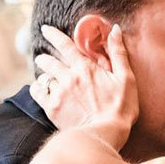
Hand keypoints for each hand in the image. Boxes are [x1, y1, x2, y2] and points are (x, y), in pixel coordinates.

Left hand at [31, 24, 137, 150]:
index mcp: (85, 68)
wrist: (105, 134)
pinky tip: (40, 88)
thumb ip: (118, 53)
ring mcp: (59, 93)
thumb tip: (114, 29)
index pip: (65, 45)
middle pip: (49, 61)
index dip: (53, 35)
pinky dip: (37, 88)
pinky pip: (38, 93)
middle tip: (42, 58)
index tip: (45, 29)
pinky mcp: (52, 108)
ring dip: (44, 75)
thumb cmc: (120, 107)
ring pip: (45, 78)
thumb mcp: (126, 78)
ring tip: (45, 77)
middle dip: (44, 58)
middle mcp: (68, 77)